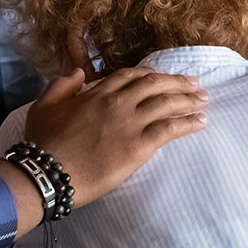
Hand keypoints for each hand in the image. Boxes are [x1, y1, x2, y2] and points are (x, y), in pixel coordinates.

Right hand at [22, 67, 208, 207]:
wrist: (48, 173)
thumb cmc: (42, 142)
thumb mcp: (45, 105)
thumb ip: (62, 85)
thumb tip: (79, 74)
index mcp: (97, 92)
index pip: (131, 76)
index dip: (151, 74)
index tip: (164, 76)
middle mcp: (117, 102)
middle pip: (155, 84)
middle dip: (178, 82)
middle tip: (195, 84)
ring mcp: (129, 123)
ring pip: (167, 104)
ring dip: (189, 100)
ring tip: (204, 100)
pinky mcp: (138, 147)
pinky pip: (169, 130)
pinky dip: (188, 124)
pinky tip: (200, 122)